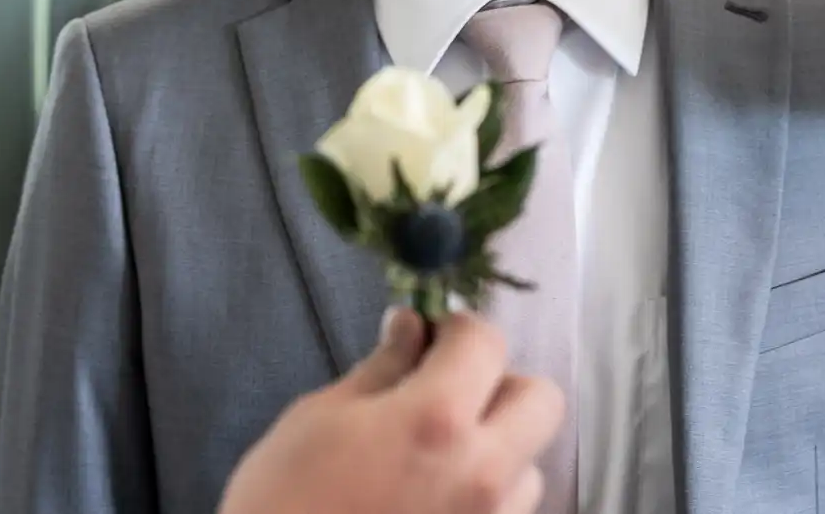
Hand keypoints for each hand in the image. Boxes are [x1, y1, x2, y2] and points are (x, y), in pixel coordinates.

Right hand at [218, 309, 565, 513]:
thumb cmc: (283, 500)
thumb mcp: (318, 419)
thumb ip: (381, 369)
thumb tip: (412, 327)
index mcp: (437, 420)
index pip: (486, 342)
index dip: (458, 329)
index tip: (431, 337)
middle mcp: (484, 472)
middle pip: (541, 400)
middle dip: (499, 384)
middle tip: (445, 393)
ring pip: (530, 465)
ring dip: (498, 448)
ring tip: (438, 460)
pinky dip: (486, 498)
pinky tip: (434, 501)